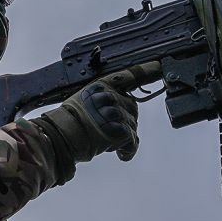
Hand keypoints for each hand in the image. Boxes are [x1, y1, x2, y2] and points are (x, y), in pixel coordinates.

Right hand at [34, 62, 160, 162]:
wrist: (62, 137)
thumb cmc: (68, 122)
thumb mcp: (84, 99)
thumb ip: (103, 98)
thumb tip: (120, 110)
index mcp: (101, 86)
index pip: (127, 75)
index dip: (145, 70)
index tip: (159, 65)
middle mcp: (111, 96)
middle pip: (131, 108)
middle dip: (124, 120)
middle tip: (105, 129)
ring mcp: (117, 113)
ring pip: (132, 126)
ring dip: (122, 136)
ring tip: (103, 140)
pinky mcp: (121, 130)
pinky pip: (133, 142)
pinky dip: (127, 151)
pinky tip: (120, 154)